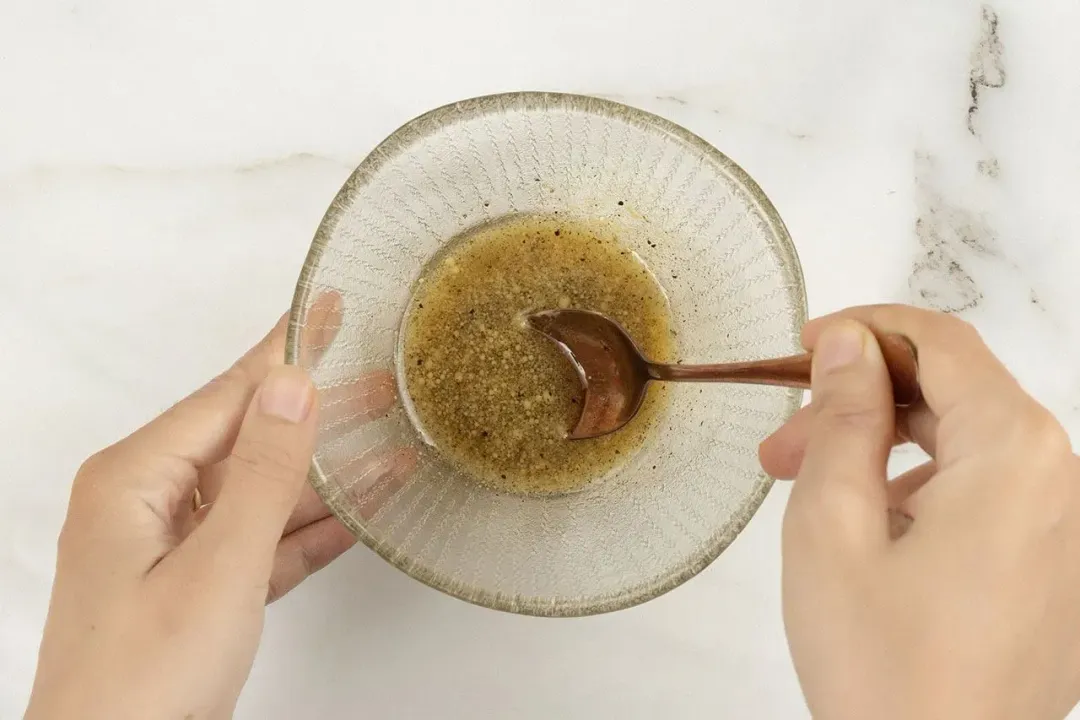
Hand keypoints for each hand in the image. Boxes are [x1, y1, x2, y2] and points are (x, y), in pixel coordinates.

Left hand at [25, 294, 414, 719]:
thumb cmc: (140, 685)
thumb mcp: (216, 570)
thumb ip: (261, 475)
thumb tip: (292, 388)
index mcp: (134, 480)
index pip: (229, 395)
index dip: (287, 348)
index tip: (328, 307)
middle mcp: (148, 503)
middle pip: (250, 437)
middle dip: (320, 412)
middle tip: (381, 378)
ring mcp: (172, 548)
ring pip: (263, 491)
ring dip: (327, 475)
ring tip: (389, 442)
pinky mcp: (198, 589)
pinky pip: (263, 540)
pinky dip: (310, 529)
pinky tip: (360, 512)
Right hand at [760, 305, 1079, 719]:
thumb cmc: (880, 662)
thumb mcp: (831, 522)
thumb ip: (843, 415)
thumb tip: (848, 341)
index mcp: (1016, 452)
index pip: (941, 342)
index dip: (864, 330)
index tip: (801, 348)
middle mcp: (1064, 480)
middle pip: (954, 395)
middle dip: (859, 404)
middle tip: (780, 445)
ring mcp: (1068, 532)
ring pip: (967, 448)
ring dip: (882, 451)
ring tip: (807, 489)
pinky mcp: (1058, 574)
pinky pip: (990, 498)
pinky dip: (923, 492)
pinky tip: (866, 530)